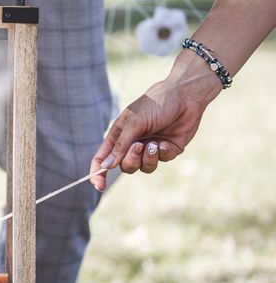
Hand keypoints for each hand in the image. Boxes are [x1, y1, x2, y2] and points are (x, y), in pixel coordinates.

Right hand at [90, 68, 218, 190]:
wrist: (185, 96)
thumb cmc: (155, 104)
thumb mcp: (134, 122)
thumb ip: (120, 145)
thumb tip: (106, 166)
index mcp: (119, 135)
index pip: (103, 158)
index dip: (98, 173)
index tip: (99, 186)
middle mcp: (132, 144)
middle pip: (124, 166)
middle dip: (130, 160)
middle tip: (138, 146)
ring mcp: (149, 148)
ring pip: (142, 168)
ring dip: (146, 159)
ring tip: (153, 144)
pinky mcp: (166, 150)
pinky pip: (160, 162)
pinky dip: (162, 153)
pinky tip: (165, 141)